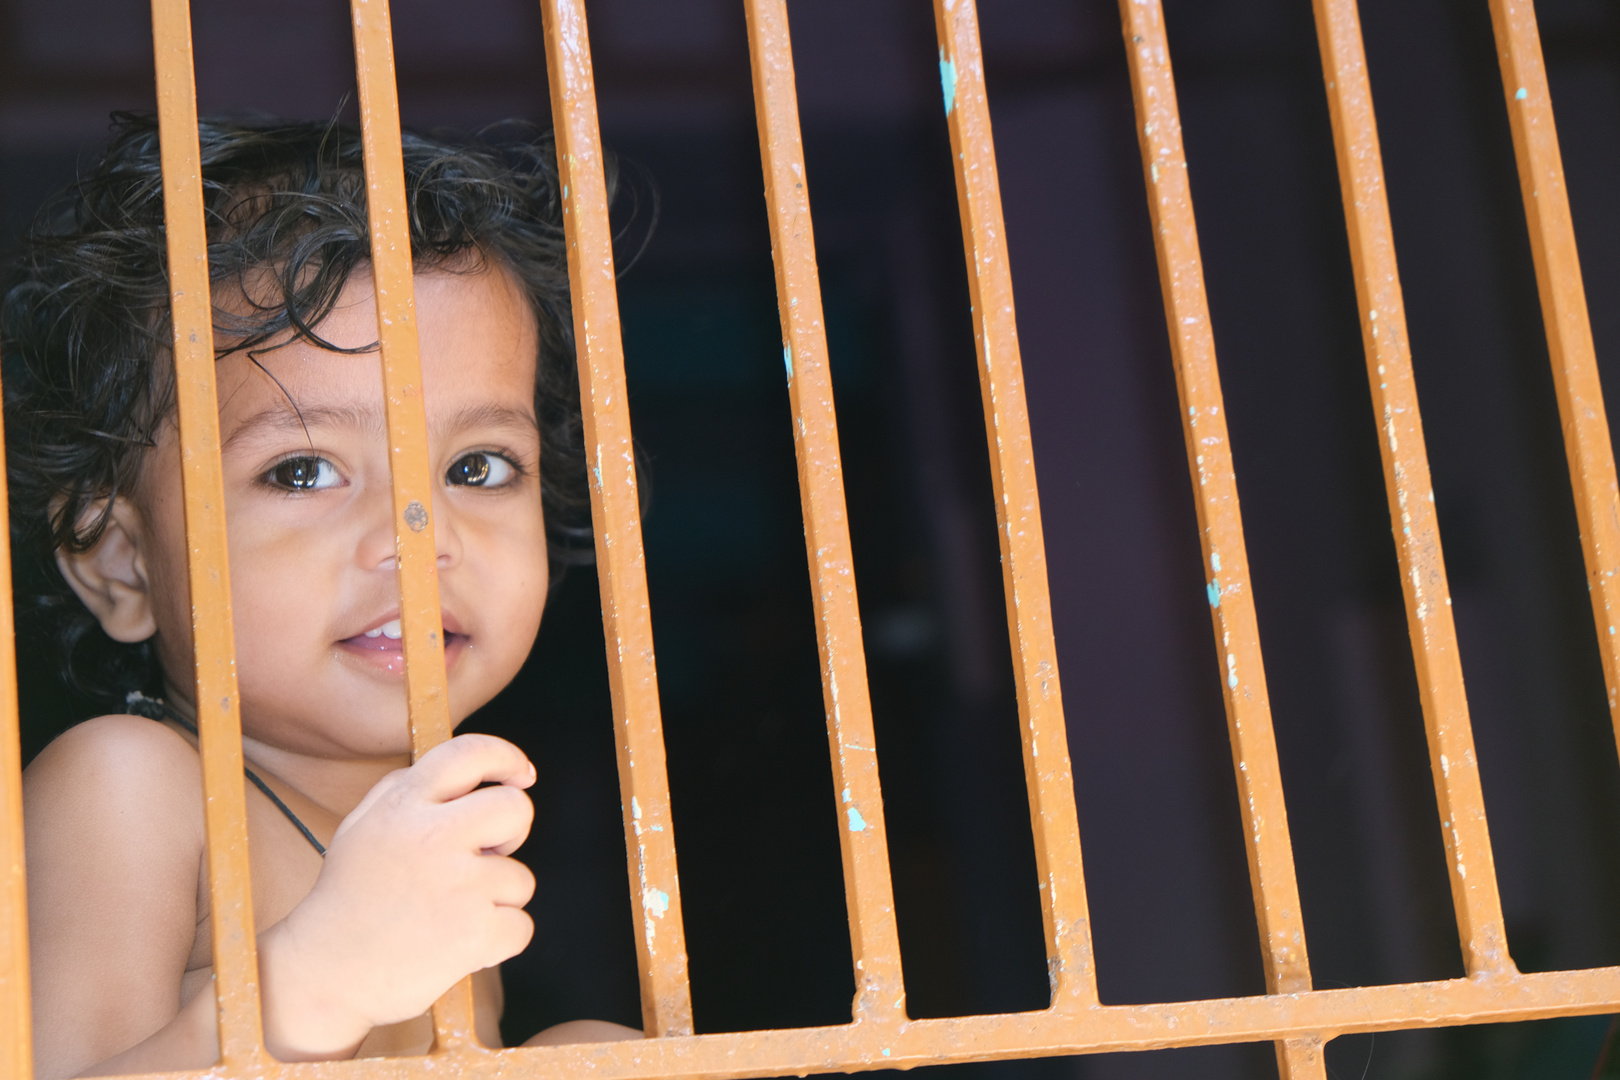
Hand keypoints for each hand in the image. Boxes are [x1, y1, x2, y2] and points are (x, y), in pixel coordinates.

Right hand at [257, 734, 536, 1058]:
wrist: (324, 976)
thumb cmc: (349, 902)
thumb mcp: (362, 828)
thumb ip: (407, 791)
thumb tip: (468, 775)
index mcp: (402, 805)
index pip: (469, 753)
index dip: (506, 758)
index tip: (522, 775)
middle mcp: (431, 837)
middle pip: (516, 809)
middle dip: (512, 833)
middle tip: (488, 855)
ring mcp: (456, 885)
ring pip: (520, 879)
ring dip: (495, 901)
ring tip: (448, 915)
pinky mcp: (474, 932)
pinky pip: (521, 927)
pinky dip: (498, 942)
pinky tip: (459, 946)